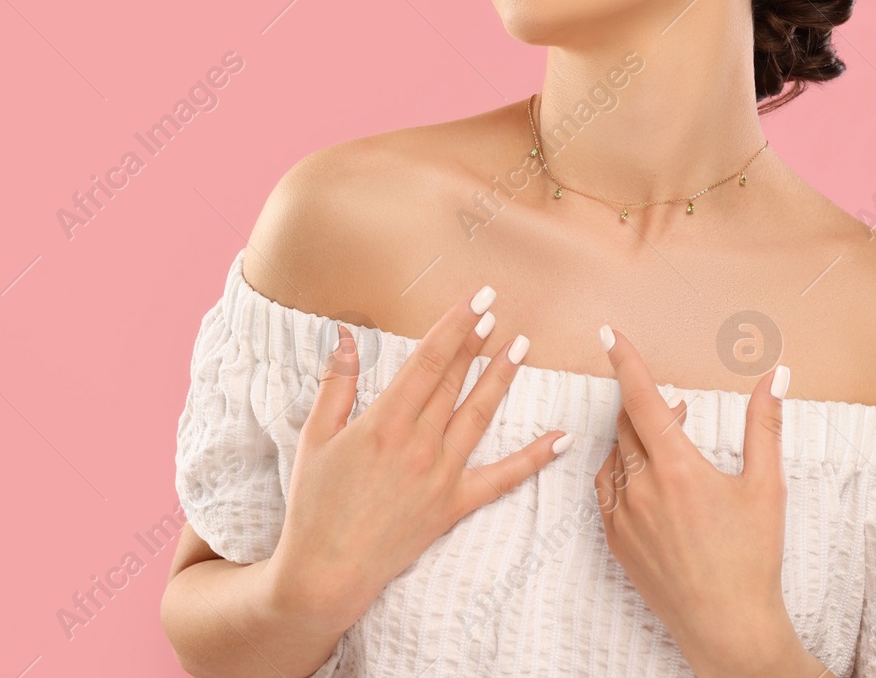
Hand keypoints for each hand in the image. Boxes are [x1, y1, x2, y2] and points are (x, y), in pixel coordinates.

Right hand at [270, 286, 567, 629]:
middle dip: (476, 342)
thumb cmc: (314, 504)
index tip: (476, 301)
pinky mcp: (454, 505)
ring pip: (479, 415)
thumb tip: (346, 336)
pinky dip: (534, 458)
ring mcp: (440, 476)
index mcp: (382, 423)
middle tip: (496, 311)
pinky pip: (502, 479)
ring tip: (521, 346)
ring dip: (501, 378)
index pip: (427, 361)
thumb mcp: (314, 437)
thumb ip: (336, 384)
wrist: (326, 573)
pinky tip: (562, 438)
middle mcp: (417, 444)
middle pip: (454, 381)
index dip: (455, 326)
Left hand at [593, 325, 805, 676]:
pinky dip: (622, 471)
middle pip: (628, 424)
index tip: (608, 333)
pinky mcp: (615, 540)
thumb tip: (775, 375)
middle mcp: (643, 489)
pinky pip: (606, 489)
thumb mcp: (767, 487)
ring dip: (637, 440)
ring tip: (670, 444)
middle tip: (678, 409)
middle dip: (648, 407)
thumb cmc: (752, 559)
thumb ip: (765, 424)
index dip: (625, 361)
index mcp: (678, 469)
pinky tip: (647, 477)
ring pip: (615, 456)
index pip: (643, 399)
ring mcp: (624, 516)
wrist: (728, 627)